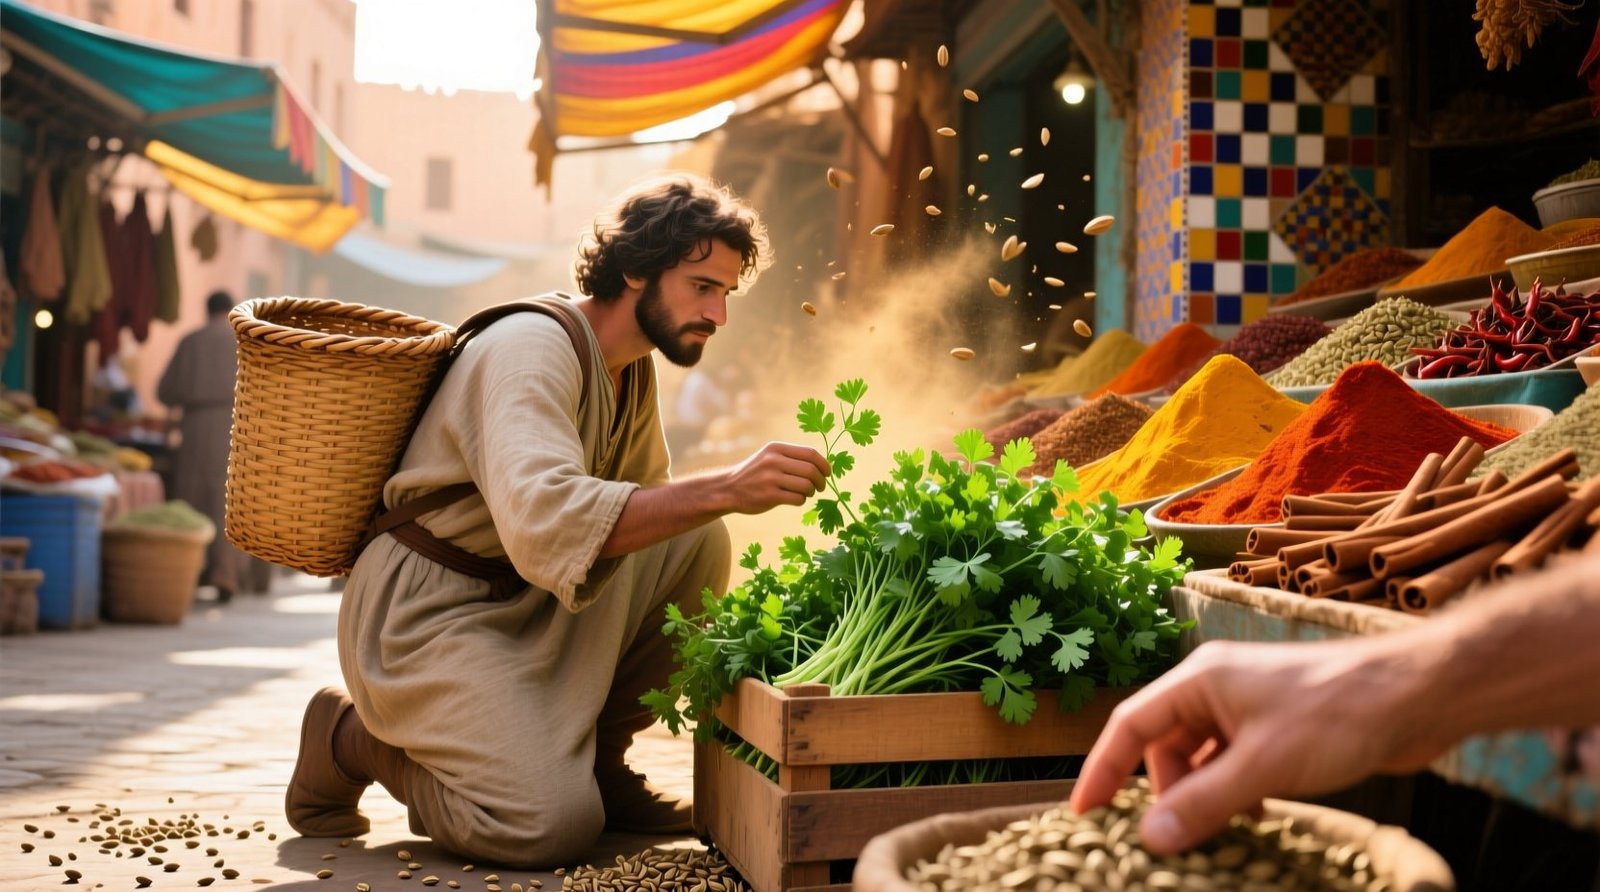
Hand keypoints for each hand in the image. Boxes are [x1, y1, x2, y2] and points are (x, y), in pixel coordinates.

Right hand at [719, 442, 829, 513]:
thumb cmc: (756, 473)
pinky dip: (801, 500)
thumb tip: (822, 464)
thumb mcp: (770, 456)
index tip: (827, 473)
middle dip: (821, 481)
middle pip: (811, 470)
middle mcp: (773, 461)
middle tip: (820, 487)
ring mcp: (771, 478)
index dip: (824, 464)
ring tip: (806, 493)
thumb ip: (792, 457)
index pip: (810, 453)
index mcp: (776, 448)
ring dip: (811, 492)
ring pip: (806, 485)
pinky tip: (795, 499)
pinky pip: (798, 499)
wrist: (728, 488)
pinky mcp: (769, 496)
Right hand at [1069, 637, 1439, 852]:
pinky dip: (1235, 793)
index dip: (1102, 769)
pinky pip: (1235, 764)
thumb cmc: (1337, 713)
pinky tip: (1256, 818)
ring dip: (1204, 798)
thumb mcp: (1261, 767)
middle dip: (1167, 795)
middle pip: (1165, 747)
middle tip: (1175, 841)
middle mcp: (1216, 689)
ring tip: (1220, 834)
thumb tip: (1151, 838)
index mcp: (1199, 681)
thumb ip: (1203, 804)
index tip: (1084, 812)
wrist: (1415, 696)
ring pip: (1202, 759)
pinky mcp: (1277, 728)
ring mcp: (1248, 708)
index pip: (1130, 725)